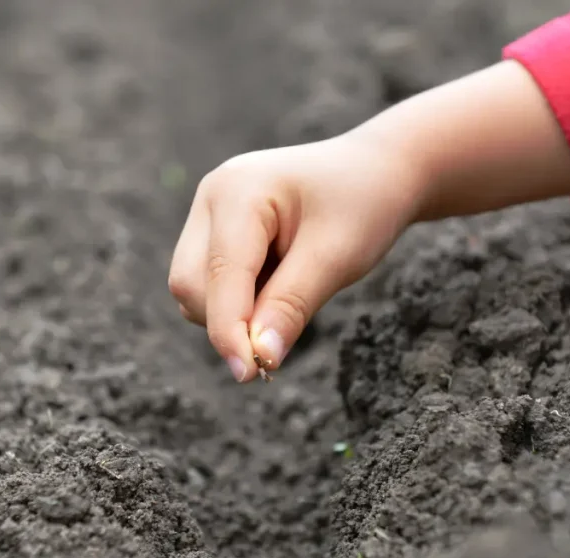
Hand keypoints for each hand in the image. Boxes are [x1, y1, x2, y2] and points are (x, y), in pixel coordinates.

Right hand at [168, 133, 420, 381]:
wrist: (377, 171)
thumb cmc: (363, 205)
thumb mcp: (336, 257)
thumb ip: (292, 306)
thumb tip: (259, 356)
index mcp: (238, 190)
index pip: (219, 274)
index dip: (229, 329)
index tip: (248, 373)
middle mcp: (212, 196)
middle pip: (191, 284)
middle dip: (229, 321)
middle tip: (288, 329)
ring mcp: (208, 212)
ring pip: (194, 288)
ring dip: (234, 312)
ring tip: (293, 287)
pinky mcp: (214, 230)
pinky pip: (210, 283)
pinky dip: (239, 300)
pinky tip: (279, 281)